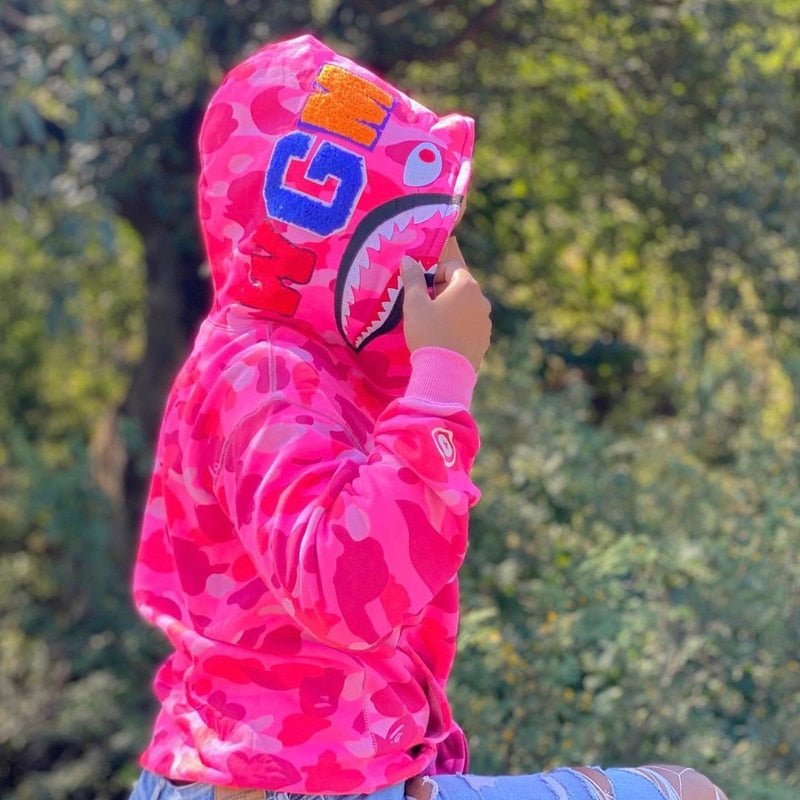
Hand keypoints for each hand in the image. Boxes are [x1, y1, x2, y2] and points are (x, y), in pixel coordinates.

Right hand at [400, 238, 491, 370]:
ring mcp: (486, 322)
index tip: (421, 289)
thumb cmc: (428, 333)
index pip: (452, 266)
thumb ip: (412, 278)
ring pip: (466, 307)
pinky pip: (469, 326)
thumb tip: (408, 259)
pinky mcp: (484, 341)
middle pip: (460, 286)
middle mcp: (482, 301)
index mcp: (467, 286)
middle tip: (423, 307)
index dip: (433, 273)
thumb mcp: (414, 304)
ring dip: (450, 309)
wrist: (444, 374)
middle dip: (441, 291)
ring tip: (433, 325)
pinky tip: (443, 339)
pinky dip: (458, 326)